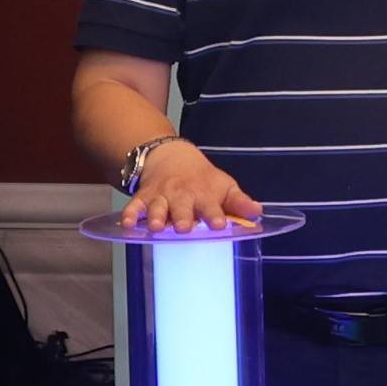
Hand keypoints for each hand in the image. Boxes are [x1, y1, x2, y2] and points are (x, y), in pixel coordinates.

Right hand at [121, 139, 258, 233]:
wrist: (172, 157)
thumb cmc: (203, 179)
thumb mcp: (225, 187)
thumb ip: (239, 202)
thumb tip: (258, 212)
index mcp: (204, 195)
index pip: (212, 207)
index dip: (215, 216)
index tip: (220, 225)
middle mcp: (182, 196)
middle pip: (182, 208)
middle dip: (183, 217)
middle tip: (184, 227)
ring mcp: (161, 197)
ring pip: (157, 207)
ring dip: (156, 217)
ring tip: (156, 227)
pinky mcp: (143, 198)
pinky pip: (134, 206)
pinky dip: (130, 214)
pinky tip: (128, 224)